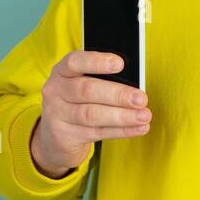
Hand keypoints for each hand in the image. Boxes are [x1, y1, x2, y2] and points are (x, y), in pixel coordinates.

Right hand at [30, 50, 151, 178]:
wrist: (55, 136)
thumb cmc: (78, 102)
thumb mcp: (82, 84)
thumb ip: (103, 79)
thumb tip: (135, 82)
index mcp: (62, 71)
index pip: (75, 62)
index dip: (97, 62)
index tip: (120, 64)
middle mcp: (55, 91)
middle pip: (87, 90)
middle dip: (118, 94)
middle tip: (142, 99)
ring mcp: (57, 115)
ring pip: (92, 115)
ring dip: (122, 116)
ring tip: (144, 116)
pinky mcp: (64, 137)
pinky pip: (97, 133)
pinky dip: (121, 131)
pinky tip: (138, 128)